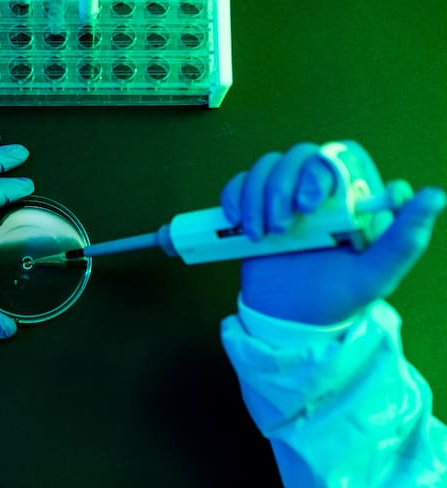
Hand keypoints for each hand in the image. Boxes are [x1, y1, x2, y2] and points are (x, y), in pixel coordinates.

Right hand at [220, 141, 445, 323]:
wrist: (288, 322)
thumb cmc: (335, 299)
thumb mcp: (375, 275)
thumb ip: (404, 239)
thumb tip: (434, 194)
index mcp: (350, 200)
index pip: (339, 156)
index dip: (322, 169)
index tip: (310, 205)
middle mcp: (317, 193)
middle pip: (297, 156)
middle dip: (281, 188)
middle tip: (281, 227)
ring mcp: (282, 199)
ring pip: (266, 167)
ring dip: (256, 196)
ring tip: (257, 234)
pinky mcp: (253, 209)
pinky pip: (239, 184)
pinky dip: (234, 198)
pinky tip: (238, 224)